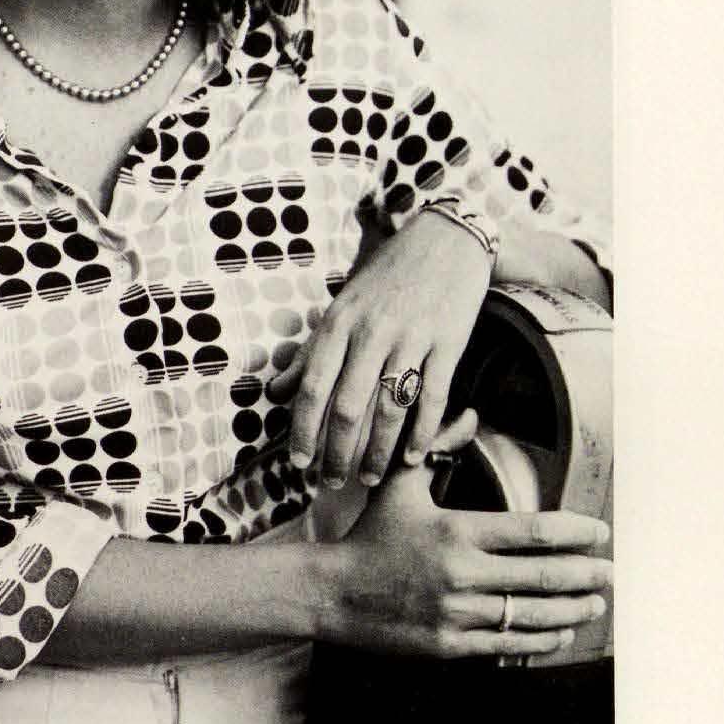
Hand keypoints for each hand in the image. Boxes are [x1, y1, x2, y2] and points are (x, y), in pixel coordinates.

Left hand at [271, 208, 493, 490]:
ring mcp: (412, 337)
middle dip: (336, 453)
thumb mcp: (341, 308)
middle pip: (348, 407)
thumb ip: (310, 352)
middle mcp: (372, 332)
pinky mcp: (448, 342)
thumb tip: (275, 391)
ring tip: (369, 477)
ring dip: (377, 452)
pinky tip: (413, 457)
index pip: (312, 387)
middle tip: (331, 483)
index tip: (298, 463)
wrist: (444, 240)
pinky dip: (422, 433)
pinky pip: (432, 398)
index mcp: (339, 323)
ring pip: (390, 409)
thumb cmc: (386, 278)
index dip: (302, 430)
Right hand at [319, 409, 612, 657]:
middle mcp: (462, 573)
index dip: (576, 534)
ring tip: (595, 605)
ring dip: (572, 610)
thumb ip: (435, 447)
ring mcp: (457, 613)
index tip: (600, 533)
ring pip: (531, 615)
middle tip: (611, 573)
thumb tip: (468, 412)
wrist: (330, 594)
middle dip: (586, 575)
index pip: (534, 532)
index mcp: (457, 531)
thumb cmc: (369, 537)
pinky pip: (508, 645)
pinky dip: (540, 641)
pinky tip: (560, 633)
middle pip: (543, 575)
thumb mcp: (398, 487)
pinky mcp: (450, 646)